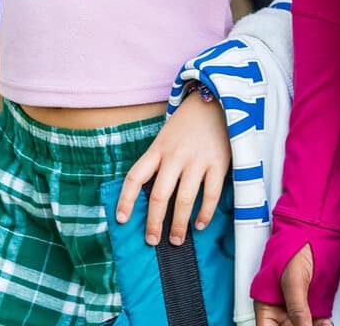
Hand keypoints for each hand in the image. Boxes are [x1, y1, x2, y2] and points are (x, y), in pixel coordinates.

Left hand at [114, 91, 228, 246]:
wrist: (217, 99)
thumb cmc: (189, 123)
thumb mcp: (166, 136)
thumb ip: (159, 161)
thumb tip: (151, 194)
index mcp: (158, 148)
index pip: (135, 177)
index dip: (125, 200)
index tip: (121, 219)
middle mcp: (175, 156)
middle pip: (158, 196)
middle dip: (153, 223)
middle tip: (152, 241)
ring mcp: (197, 160)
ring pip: (184, 200)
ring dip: (178, 224)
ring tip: (175, 240)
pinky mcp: (218, 163)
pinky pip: (210, 194)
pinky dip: (204, 213)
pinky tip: (200, 225)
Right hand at [254, 244, 328, 325]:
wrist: (315, 229)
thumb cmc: (294, 244)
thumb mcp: (294, 278)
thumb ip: (297, 306)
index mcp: (266, 302)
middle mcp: (280, 306)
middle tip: (309, 325)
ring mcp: (297, 304)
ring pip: (303, 325)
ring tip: (322, 325)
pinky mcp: (312, 301)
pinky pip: (315, 320)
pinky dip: (321, 324)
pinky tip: (325, 323)